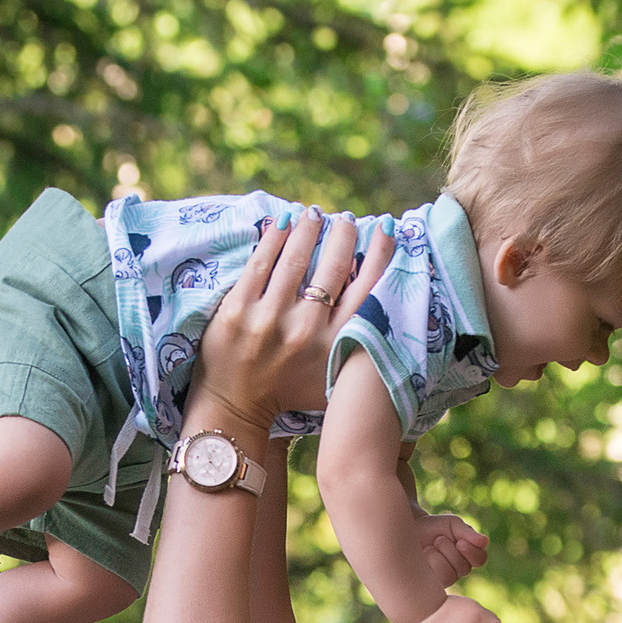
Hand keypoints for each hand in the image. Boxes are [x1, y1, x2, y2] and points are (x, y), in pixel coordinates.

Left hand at [192, 208, 395, 431]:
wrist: (236, 407)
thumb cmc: (291, 391)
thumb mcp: (334, 373)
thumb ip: (357, 341)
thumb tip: (379, 291)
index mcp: (335, 344)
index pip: (367, 287)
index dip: (381, 252)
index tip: (385, 229)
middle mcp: (306, 330)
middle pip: (333, 266)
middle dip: (343, 234)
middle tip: (345, 219)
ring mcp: (268, 319)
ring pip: (295, 259)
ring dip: (309, 229)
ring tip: (315, 215)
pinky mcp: (237, 310)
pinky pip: (260, 263)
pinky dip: (275, 237)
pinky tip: (284, 222)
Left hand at [415, 512, 488, 585]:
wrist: (411, 530)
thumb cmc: (434, 527)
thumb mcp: (452, 525)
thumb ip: (468, 533)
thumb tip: (485, 542)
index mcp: (468, 554)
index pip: (480, 559)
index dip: (473, 552)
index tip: (460, 541)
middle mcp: (459, 569)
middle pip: (464, 568)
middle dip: (450, 551)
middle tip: (438, 539)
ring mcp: (447, 578)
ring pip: (451, 576)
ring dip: (440, 558)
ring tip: (430, 547)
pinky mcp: (433, 585)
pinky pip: (439, 580)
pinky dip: (432, 564)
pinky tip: (425, 555)